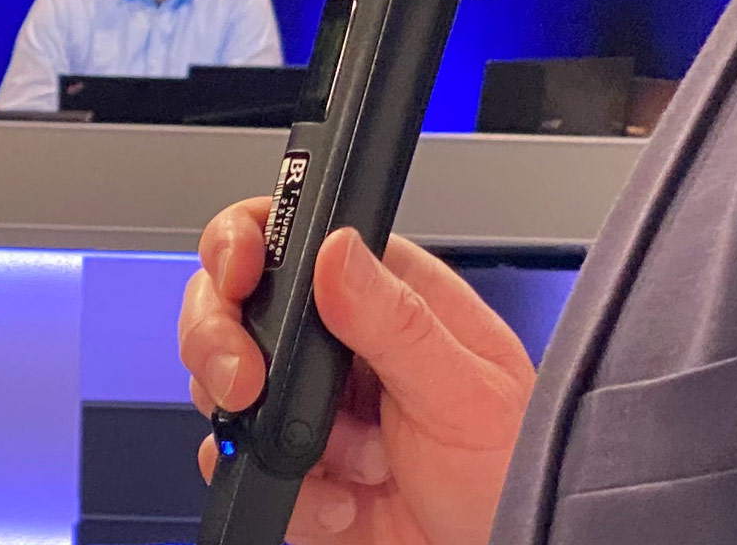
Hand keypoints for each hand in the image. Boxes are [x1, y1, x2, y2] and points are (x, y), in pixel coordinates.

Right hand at [179, 196, 535, 544]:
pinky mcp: (295, 468)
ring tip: (340, 457)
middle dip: (220, 341)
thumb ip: (398, 321)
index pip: (293, 236)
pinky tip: (345, 499)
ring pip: (222, 386)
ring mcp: (312, 406)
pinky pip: (242, 466)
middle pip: (232, 304)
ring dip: (269, 429)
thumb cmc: (516, 468)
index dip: (244, 242)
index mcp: (388, 295)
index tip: (234, 274)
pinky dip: (290, 493)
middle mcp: (341, 343)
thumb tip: (338, 251)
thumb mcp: (466, 390)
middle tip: (244, 381)